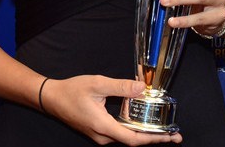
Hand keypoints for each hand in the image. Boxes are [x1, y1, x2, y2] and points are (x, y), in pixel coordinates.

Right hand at [40, 75, 182, 144]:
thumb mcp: (97, 84)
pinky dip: (133, 128)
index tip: (171, 137)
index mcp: (104, 127)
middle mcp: (103, 136)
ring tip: (162, 127)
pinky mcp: (98, 130)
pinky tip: (140, 119)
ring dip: (144, 133)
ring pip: (126, 136)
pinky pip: (119, 132)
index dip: (154, 139)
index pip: (134, 140)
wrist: (51, 98)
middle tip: (173, 134)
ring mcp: (100, 135)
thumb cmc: (72, 91)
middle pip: (133, 141)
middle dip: (154, 138)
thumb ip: (120, 86)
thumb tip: (141, 88)